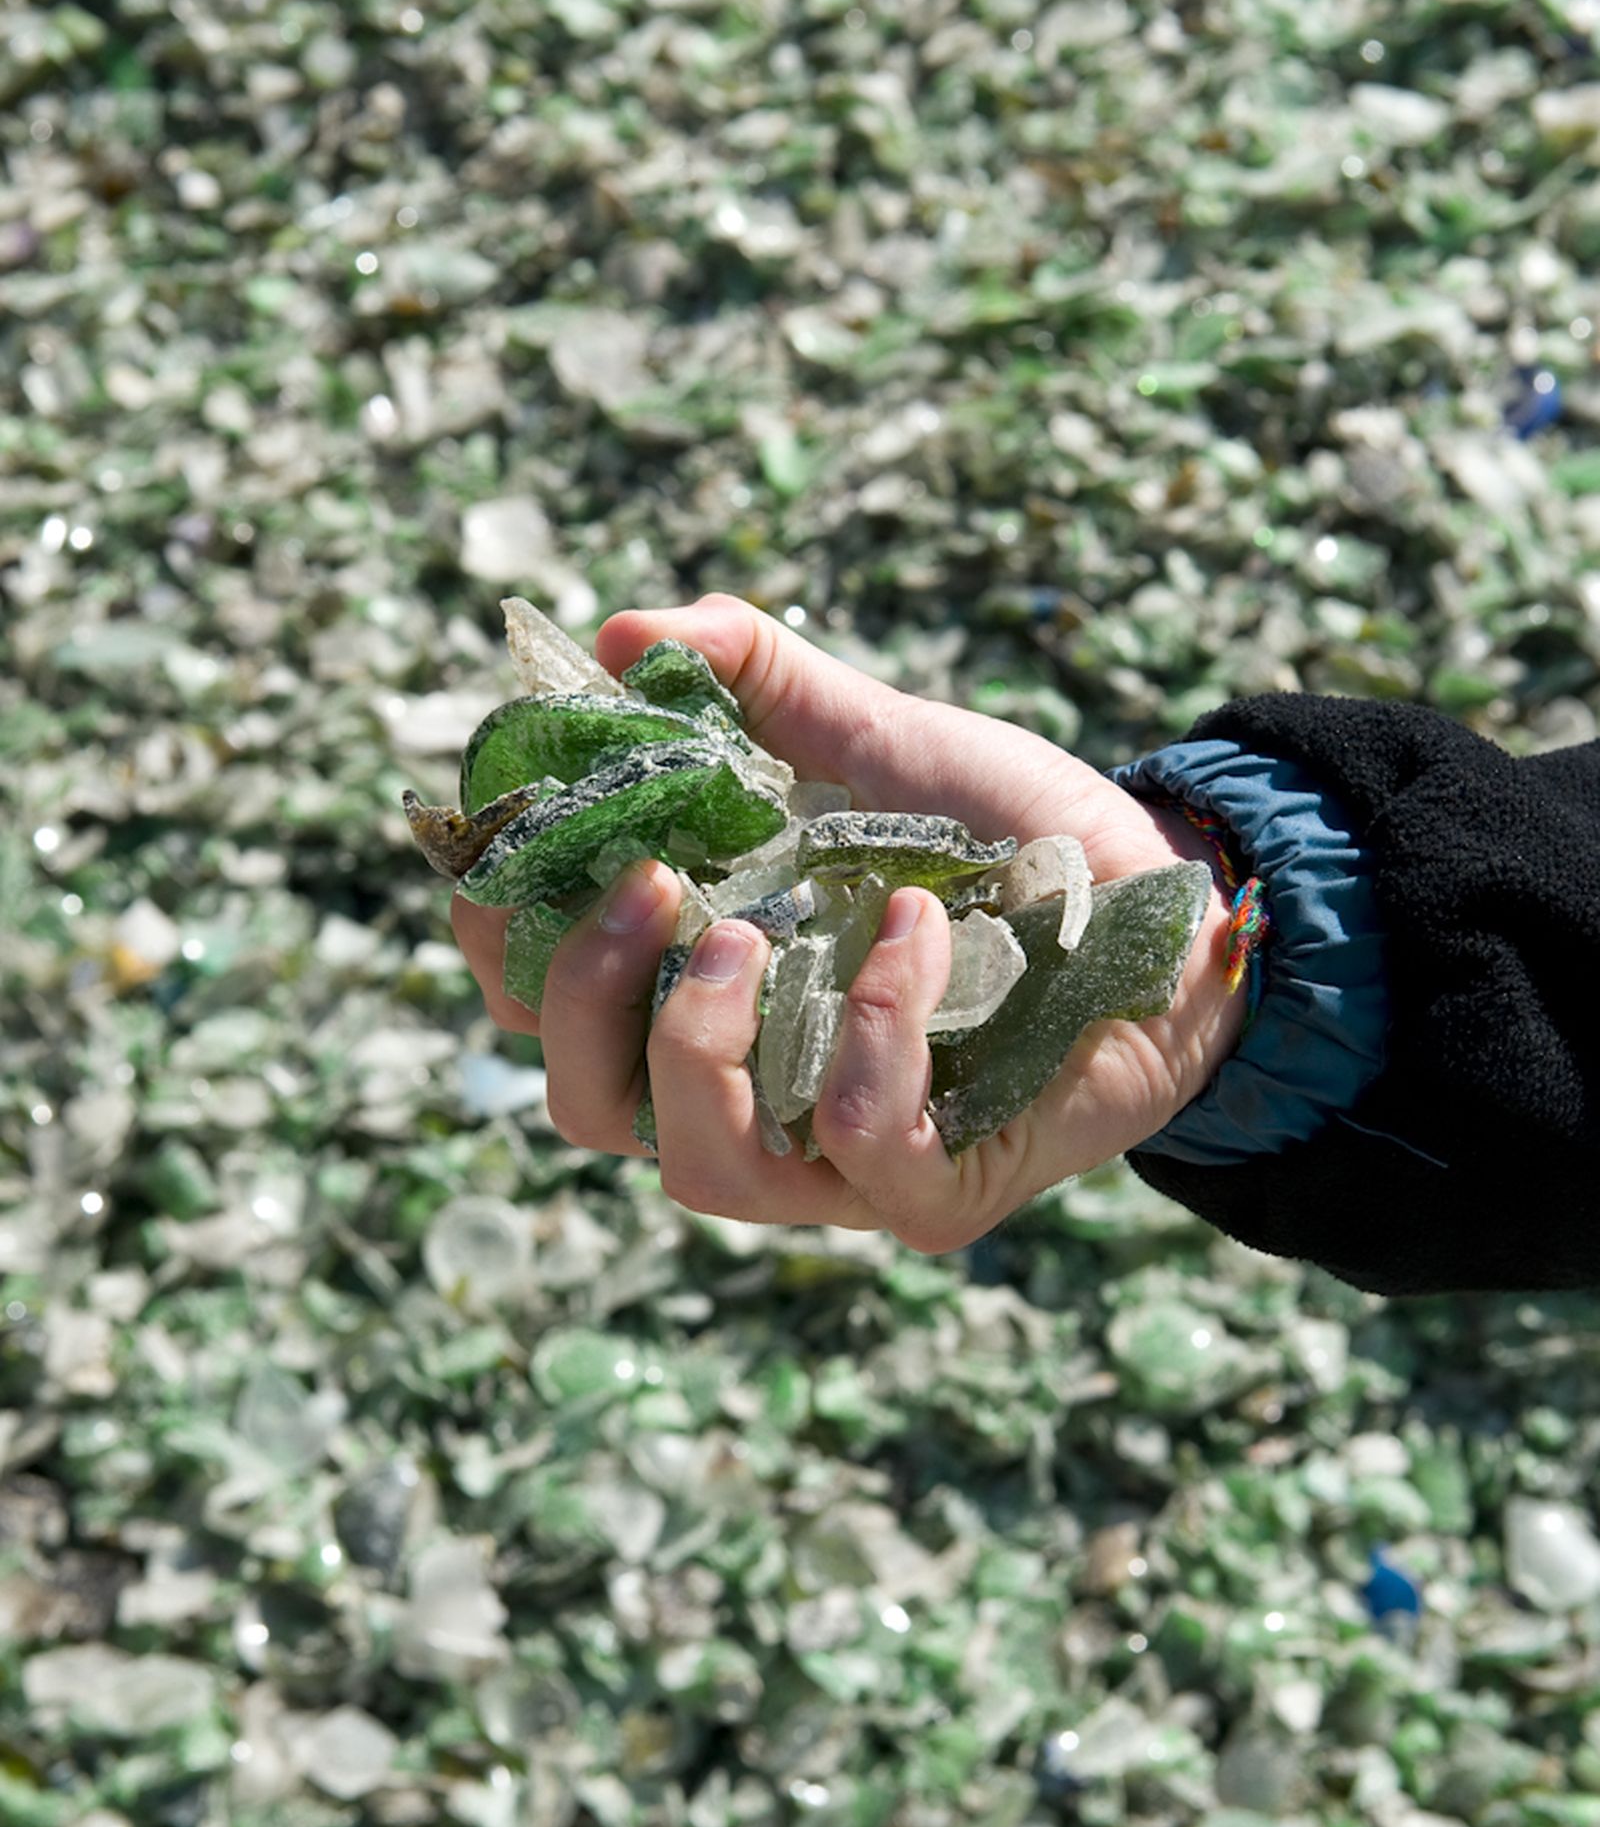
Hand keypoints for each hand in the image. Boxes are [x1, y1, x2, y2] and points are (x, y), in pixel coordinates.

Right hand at [452, 595, 1245, 1248]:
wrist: (1164, 896)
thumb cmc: (1008, 833)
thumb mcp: (875, 737)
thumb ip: (754, 679)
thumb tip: (619, 635)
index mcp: (701, 994)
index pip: (541, 1010)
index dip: (501, 940)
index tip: (518, 839)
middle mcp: (747, 1095)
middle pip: (585, 1106)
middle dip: (581, 998)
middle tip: (643, 880)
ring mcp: (836, 1166)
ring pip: (698, 1170)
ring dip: (700, 1044)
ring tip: (751, 931)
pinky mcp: (938, 1191)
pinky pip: (865, 1150)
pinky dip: (875, 1035)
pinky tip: (917, 929)